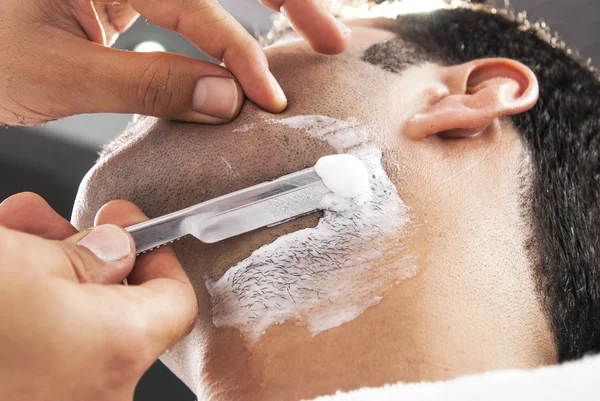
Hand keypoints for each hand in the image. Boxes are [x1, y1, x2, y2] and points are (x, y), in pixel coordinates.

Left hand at [0, 0, 350, 125]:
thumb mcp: (57, 73)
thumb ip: (146, 84)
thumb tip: (225, 98)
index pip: (195, 7)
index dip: (239, 55)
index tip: (268, 100)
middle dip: (288, 1)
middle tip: (332, 40)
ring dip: (266, 13)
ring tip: (314, 36)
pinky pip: (189, 9)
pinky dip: (223, 31)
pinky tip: (240, 57)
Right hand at [0, 192, 197, 400]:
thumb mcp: (24, 260)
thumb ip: (87, 255)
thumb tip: (115, 250)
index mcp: (117, 346)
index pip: (176, 300)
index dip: (156, 255)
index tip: (130, 227)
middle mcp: (97, 393)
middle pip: (120, 311)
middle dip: (87, 256)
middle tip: (60, 225)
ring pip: (78, 330)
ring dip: (52, 277)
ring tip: (18, 237)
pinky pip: (48, 353)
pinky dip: (33, 314)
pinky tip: (7, 272)